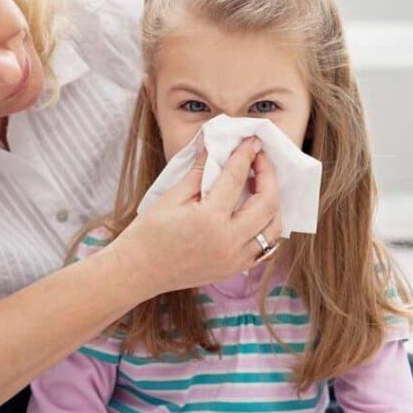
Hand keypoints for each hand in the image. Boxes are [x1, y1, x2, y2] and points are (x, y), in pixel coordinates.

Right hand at [110, 137, 282, 296]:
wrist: (138, 271)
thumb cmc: (149, 232)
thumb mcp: (172, 196)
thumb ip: (199, 171)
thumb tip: (213, 145)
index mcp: (209, 219)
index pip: (236, 178)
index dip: (245, 156)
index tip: (252, 141)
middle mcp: (228, 241)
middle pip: (266, 203)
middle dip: (269, 176)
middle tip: (260, 160)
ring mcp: (234, 259)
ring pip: (273, 228)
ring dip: (274, 203)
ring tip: (261, 186)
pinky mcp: (234, 269)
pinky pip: (265, 248)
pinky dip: (267, 227)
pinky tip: (257, 212)